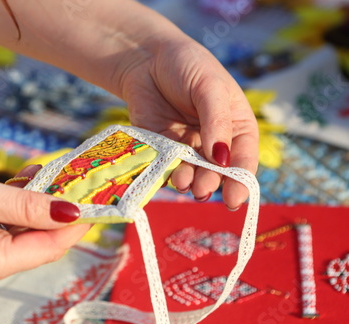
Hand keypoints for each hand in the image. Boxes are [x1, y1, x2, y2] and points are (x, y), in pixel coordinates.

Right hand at [0, 165, 88, 289]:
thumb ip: (27, 205)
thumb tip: (70, 211)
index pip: (50, 247)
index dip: (76, 224)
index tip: (97, 199)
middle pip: (38, 243)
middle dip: (57, 211)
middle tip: (73, 179)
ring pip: (23, 236)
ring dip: (36, 207)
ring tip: (45, 175)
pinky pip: (4, 234)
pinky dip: (17, 211)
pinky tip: (22, 186)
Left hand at [120, 35, 258, 209]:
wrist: (146, 58)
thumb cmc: (187, 65)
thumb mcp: (210, 87)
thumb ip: (217, 122)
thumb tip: (221, 158)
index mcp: (236, 126)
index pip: (244, 159)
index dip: (241, 180)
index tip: (235, 198)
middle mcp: (213, 142)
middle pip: (217, 172)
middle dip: (211, 183)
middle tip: (202, 189)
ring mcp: (186, 147)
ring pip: (192, 173)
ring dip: (189, 182)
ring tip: (183, 183)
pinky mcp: (160, 148)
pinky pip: (165, 166)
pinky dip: (166, 174)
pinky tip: (166, 176)